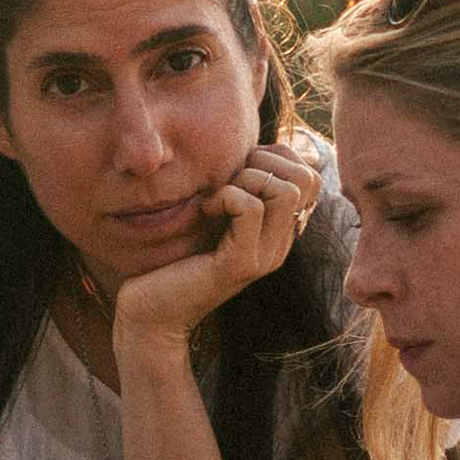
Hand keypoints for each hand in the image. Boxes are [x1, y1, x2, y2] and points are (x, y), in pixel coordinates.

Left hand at [108, 133, 322, 351]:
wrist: (149, 312)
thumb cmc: (174, 256)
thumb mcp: (214, 212)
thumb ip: (239, 186)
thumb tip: (257, 147)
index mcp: (279, 232)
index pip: (310, 176)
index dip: (276, 157)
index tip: (238, 172)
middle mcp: (280, 246)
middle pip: (305, 178)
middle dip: (262, 163)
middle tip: (226, 182)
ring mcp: (264, 258)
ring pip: (283, 190)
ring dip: (244, 179)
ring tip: (215, 198)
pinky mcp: (239, 265)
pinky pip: (251, 208)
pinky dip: (224, 197)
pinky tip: (203, 211)